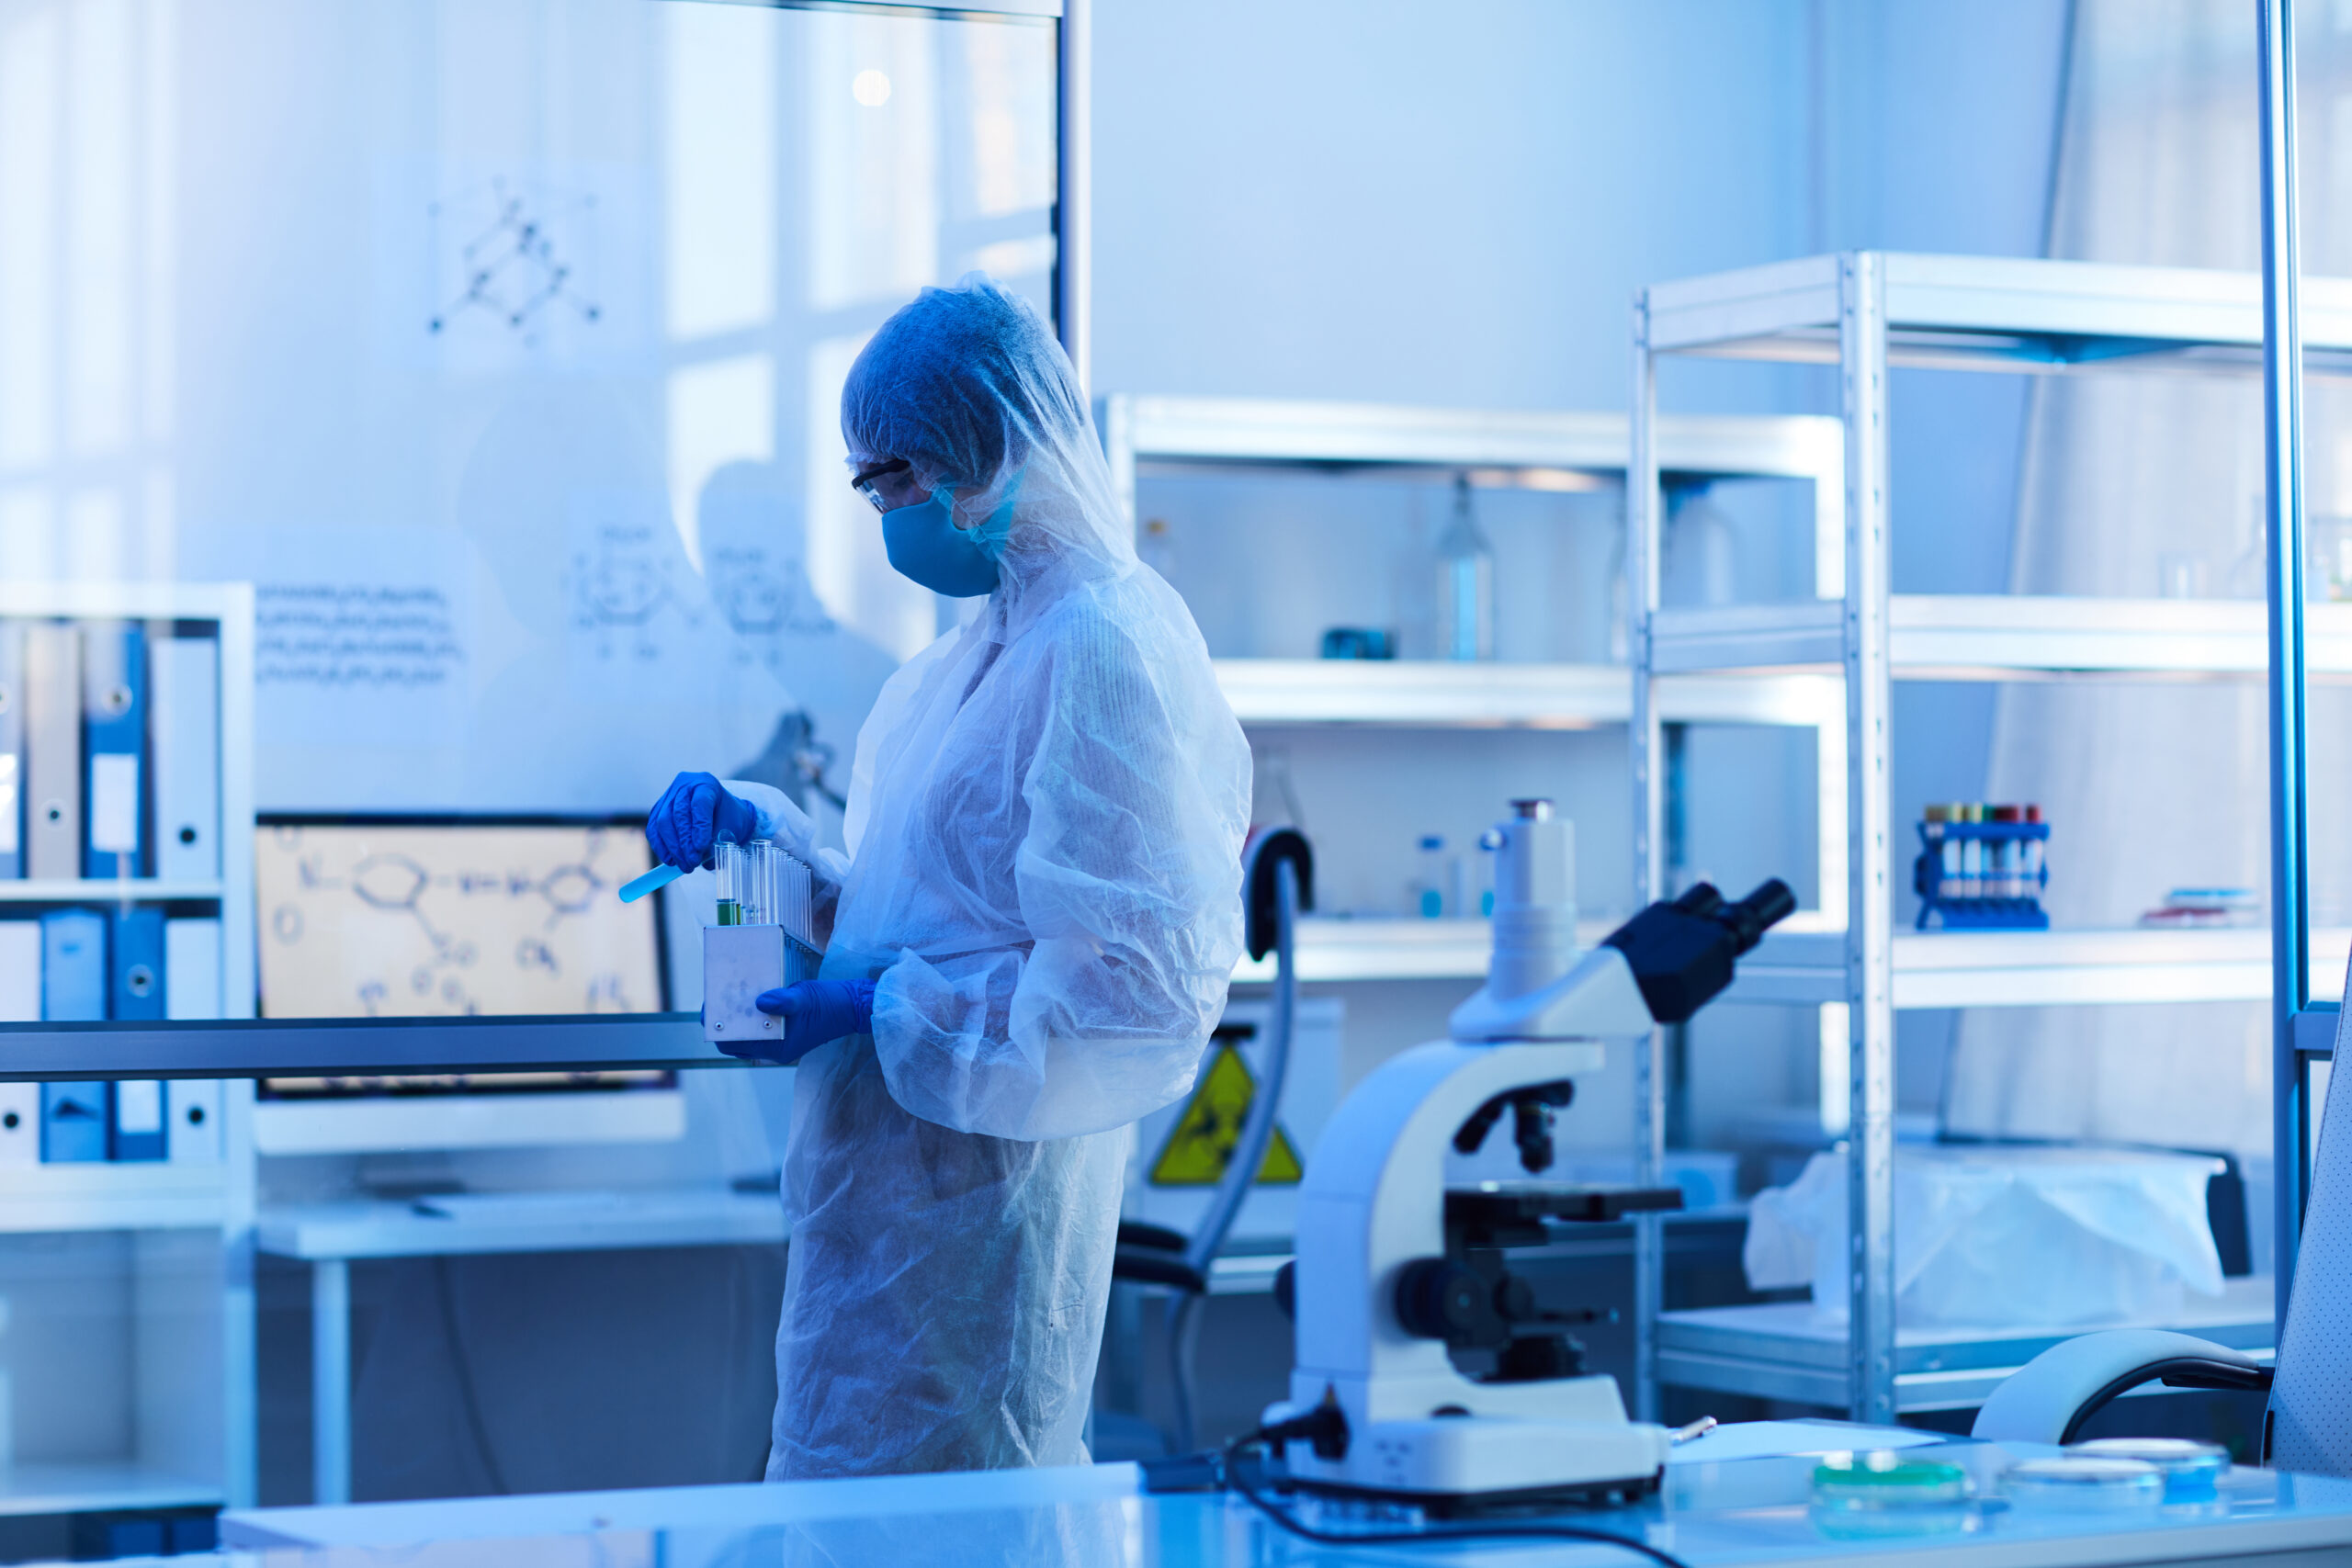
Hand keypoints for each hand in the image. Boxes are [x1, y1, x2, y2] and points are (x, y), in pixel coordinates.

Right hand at [648, 772, 757, 870]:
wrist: (722, 813)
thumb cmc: (728, 819)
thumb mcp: (731, 827)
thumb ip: (717, 840)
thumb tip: (700, 857)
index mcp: (706, 784)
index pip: (700, 803)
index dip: (699, 827)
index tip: (701, 847)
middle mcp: (685, 785)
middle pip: (678, 814)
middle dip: (684, 843)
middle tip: (692, 863)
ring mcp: (669, 796)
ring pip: (663, 822)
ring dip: (672, 848)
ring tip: (684, 865)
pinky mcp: (658, 809)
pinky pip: (654, 829)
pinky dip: (660, 846)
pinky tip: (670, 859)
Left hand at [719, 978, 875, 1064]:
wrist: (854, 1007)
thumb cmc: (831, 1005)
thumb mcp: (805, 999)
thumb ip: (782, 1001)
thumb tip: (759, 1002)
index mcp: (775, 1048)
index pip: (733, 1045)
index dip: (718, 1029)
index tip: (711, 1008)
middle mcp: (773, 1049)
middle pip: (735, 1040)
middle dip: (723, 1021)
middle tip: (716, 997)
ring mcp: (778, 1040)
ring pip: (744, 1033)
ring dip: (735, 1017)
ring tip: (729, 995)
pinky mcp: (783, 1030)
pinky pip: (757, 1026)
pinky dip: (749, 1014)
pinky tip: (748, 996)